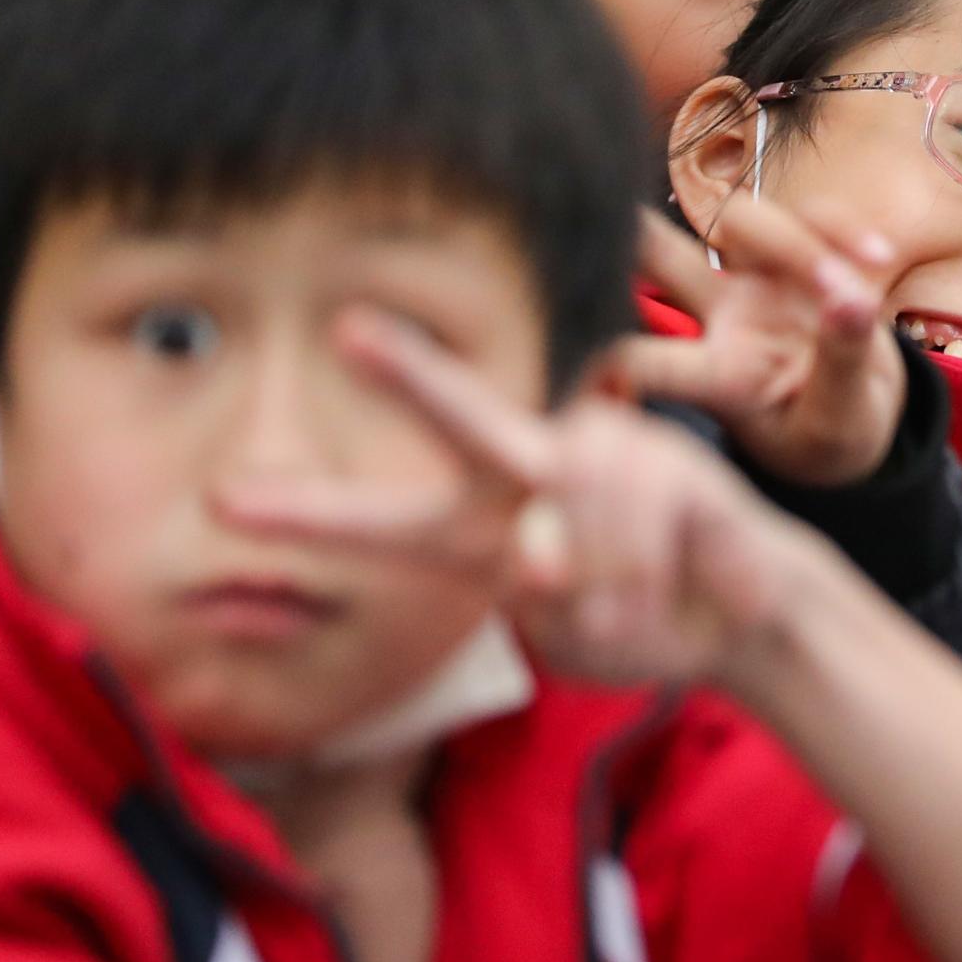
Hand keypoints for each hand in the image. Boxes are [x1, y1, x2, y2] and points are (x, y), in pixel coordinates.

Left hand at [222, 311, 821, 693]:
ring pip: (577, 513)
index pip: (383, 524)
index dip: (310, 513)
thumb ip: (539, 599)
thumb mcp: (565, 631)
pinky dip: (645, 577)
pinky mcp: (680, 468)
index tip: (224, 502)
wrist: (738, 626)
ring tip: (620, 613)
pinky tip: (663, 589)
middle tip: (354, 329)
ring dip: (601, 585)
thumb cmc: (630, 620)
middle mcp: (535, 469)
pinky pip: (644, 524)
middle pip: (466, 415)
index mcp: (481, 524)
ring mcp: (611, 458)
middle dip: (413, 374)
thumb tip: (542, 552)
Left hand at [615, 201, 905, 490]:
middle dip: (632, 226)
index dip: (612, 353)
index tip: (584, 346)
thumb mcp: (841, 420)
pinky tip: (878, 257)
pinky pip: (814, 214)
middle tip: (607, 199)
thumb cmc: (833, 432)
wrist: (862, 413)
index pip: (655, 361)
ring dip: (796, 243)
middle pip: (661, 256)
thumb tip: (853, 299)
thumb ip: (843, 360)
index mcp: (719, 378)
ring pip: (744, 221)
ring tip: (853, 288)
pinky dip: (844, 228)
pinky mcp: (803, 258)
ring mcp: (760, 282)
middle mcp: (723, 320)